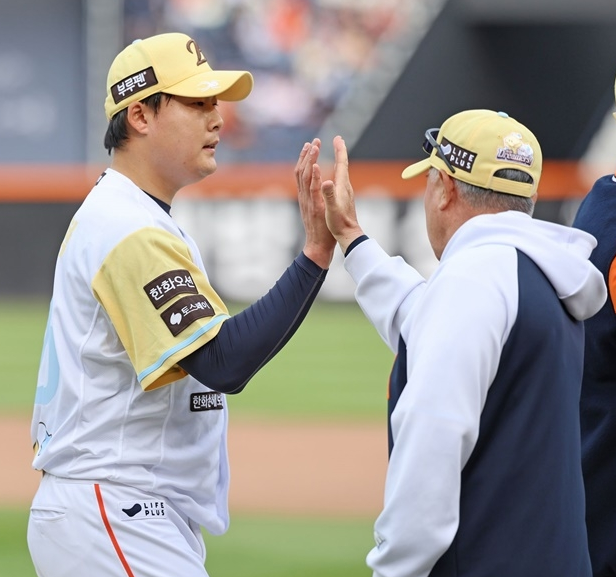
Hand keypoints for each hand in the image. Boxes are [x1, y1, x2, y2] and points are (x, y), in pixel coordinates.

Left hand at [294, 138, 335, 268]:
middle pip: (303, 172)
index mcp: (313, 199)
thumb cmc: (327, 233)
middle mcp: (306, 198)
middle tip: (315, 140)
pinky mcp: (304, 202)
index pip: (310, 175)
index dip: (312, 160)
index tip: (316, 146)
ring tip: (309, 146)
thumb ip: (325, 194)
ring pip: (300, 176)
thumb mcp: (328, 214)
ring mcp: (303, 200)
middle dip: (308, 155)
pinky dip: (304, 170)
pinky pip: (301, 182)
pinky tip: (309, 165)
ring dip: (304, 160)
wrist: (317, 246)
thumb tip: (322, 176)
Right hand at [321, 136, 364, 253]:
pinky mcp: (343, 198)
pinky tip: (335, 173)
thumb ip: (329, 195)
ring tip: (336, 152)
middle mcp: (345, 186)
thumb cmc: (339, 223)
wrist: (348, 235)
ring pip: (341, 171)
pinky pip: (339, 179)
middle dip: (339, 151)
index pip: (342, 163)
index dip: (340, 150)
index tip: (338, 138)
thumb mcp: (332, 209)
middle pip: (342, 164)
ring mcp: (345, 192)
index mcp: (342, 186)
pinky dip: (337, 171)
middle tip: (337, 139)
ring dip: (338, 159)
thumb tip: (326, 181)